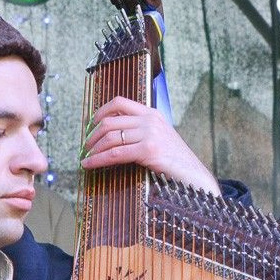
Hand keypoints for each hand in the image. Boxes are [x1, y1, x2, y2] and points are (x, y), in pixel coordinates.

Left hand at [80, 97, 219, 194]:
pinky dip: (98, 160)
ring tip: (85, 158)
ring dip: (92, 149)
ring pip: (110, 137)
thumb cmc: (176, 162)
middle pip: (110, 121)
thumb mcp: (160, 138)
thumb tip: (114, 136)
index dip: (99, 113)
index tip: (90, 126)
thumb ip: (142, 132)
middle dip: (92, 135)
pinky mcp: (148, 150)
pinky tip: (89, 165)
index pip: (119, 103)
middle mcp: (150, 120)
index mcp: (152, 113)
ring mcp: (150, 134)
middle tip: (85, 147)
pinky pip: (115, 153)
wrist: (195, 176)